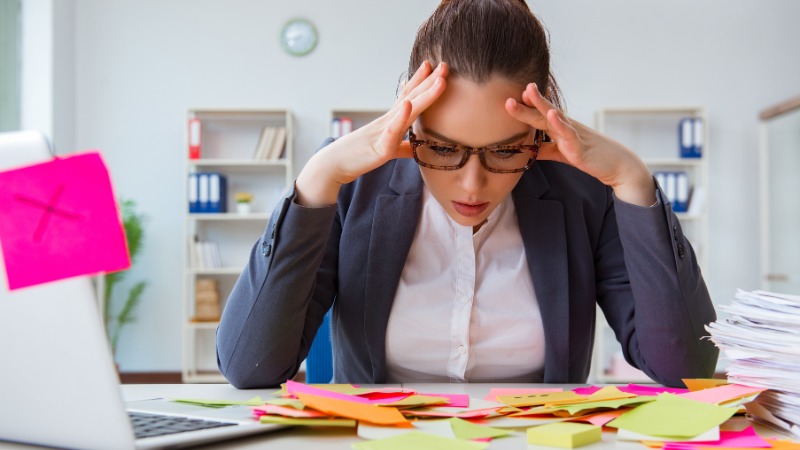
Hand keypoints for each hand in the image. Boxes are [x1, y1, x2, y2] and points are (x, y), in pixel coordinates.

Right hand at [296, 61, 448, 206]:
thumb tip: (417, 148)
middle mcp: (388, 121)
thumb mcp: (387, 150)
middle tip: (445, 64)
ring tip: (439, 80)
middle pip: (412, 97)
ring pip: (408, 110)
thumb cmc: (359, 156)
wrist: (334, 165)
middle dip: (430, 81)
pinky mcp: (380, 148)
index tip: (434, 67)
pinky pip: (392, 131)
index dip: (421, 82)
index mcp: (391, 121)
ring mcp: (384, 132)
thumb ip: (404, 147)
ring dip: (424, 94)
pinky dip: (400, 118)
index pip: (408, 97)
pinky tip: (408, 105)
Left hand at [505, 83, 656, 206]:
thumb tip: (529, 149)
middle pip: (543, 113)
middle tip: (508, 95)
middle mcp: (566, 126)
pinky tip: (552, 114)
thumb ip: (546, 150)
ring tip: (528, 92)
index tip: (511, 98)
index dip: (527, 106)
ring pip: (554, 118)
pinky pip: (569, 133)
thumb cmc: (591, 157)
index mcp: (561, 128)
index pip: (540, 115)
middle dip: (526, 103)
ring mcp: (573, 134)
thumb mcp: (563, 153)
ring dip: (540, 105)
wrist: (617, 166)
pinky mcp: (580, 146)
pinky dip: (560, 123)